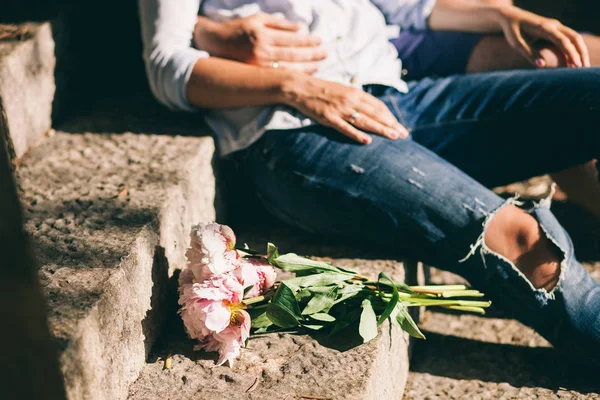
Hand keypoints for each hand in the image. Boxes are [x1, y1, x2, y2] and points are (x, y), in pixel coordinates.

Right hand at [220, 13, 327, 73]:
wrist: (216, 43)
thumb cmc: (239, 28)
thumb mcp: (258, 18)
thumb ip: (280, 23)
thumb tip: (301, 28)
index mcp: (263, 35)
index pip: (292, 40)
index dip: (308, 41)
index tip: (320, 40)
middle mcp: (262, 52)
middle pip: (293, 55)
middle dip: (312, 55)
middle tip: (326, 53)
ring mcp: (259, 66)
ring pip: (289, 68)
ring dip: (307, 67)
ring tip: (320, 64)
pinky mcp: (257, 74)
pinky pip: (280, 75)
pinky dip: (295, 74)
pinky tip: (305, 72)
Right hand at [281, 75, 408, 143]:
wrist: (300, 87)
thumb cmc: (322, 89)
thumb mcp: (342, 90)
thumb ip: (356, 99)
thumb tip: (370, 108)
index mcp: (355, 93)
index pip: (378, 105)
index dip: (390, 116)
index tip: (399, 125)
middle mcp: (351, 100)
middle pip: (376, 114)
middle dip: (391, 124)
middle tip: (404, 134)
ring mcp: (340, 109)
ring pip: (365, 121)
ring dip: (381, 129)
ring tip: (394, 136)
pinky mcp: (329, 118)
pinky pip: (345, 128)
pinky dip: (357, 135)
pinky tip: (367, 141)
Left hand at [497, 7, 589, 67]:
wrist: (511, 17)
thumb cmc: (512, 30)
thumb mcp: (516, 43)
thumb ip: (529, 53)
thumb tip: (541, 66)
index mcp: (544, 28)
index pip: (563, 41)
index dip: (571, 53)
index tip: (577, 65)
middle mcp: (554, 25)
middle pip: (575, 37)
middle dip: (581, 53)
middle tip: (585, 69)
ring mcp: (556, 26)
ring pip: (574, 37)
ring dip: (580, 50)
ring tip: (583, 67)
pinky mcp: (555, 29)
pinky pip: (569, 38)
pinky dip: (573, 49)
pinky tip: (573, 61)